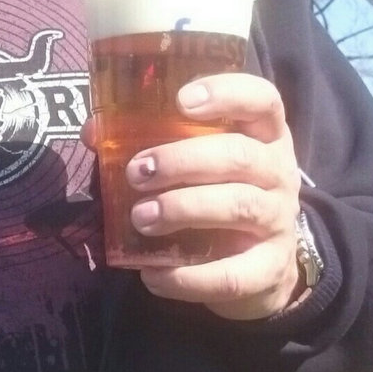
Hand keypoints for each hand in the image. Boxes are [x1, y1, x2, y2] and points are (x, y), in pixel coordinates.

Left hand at [83, 72, 303, 319]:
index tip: (181, 100)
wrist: (260, 262)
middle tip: (136, 172)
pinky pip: (234, 275)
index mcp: (262, 133)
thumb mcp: (194, 155)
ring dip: (183, 208)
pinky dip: (190, 277)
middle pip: (239, 155)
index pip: (261, 99)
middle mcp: (278, 171)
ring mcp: (280, 221)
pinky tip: (153, 274)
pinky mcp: (271, 271)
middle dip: (181, 161)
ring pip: (239, 206)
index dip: (226, 94)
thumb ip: (147, 136)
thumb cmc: (215, 187)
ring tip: (140, 217)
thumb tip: (92, 131)